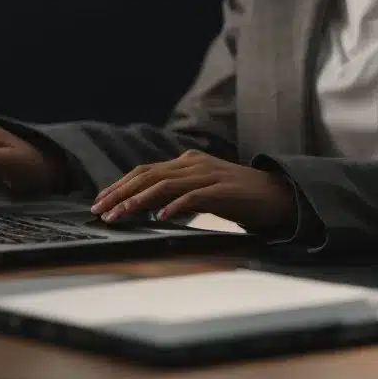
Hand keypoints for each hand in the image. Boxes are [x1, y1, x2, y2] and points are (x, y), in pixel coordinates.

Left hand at [92, 150, 298, 237]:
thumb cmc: (238, 197)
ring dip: (138, 201)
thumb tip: (150, 207)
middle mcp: (194, 163)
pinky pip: (194, 196)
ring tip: (120, 215)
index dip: (120, 185)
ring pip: (165, 184)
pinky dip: (174, 206)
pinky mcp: (223, 190)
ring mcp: (209, 175)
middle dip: (119, 192)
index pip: (145, 170)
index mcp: (187, 162)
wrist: (278, 196)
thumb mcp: (201, 193)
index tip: (100, 201)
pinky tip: (160, 217)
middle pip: (148, 175)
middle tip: (99, 210)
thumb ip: (177, 195)